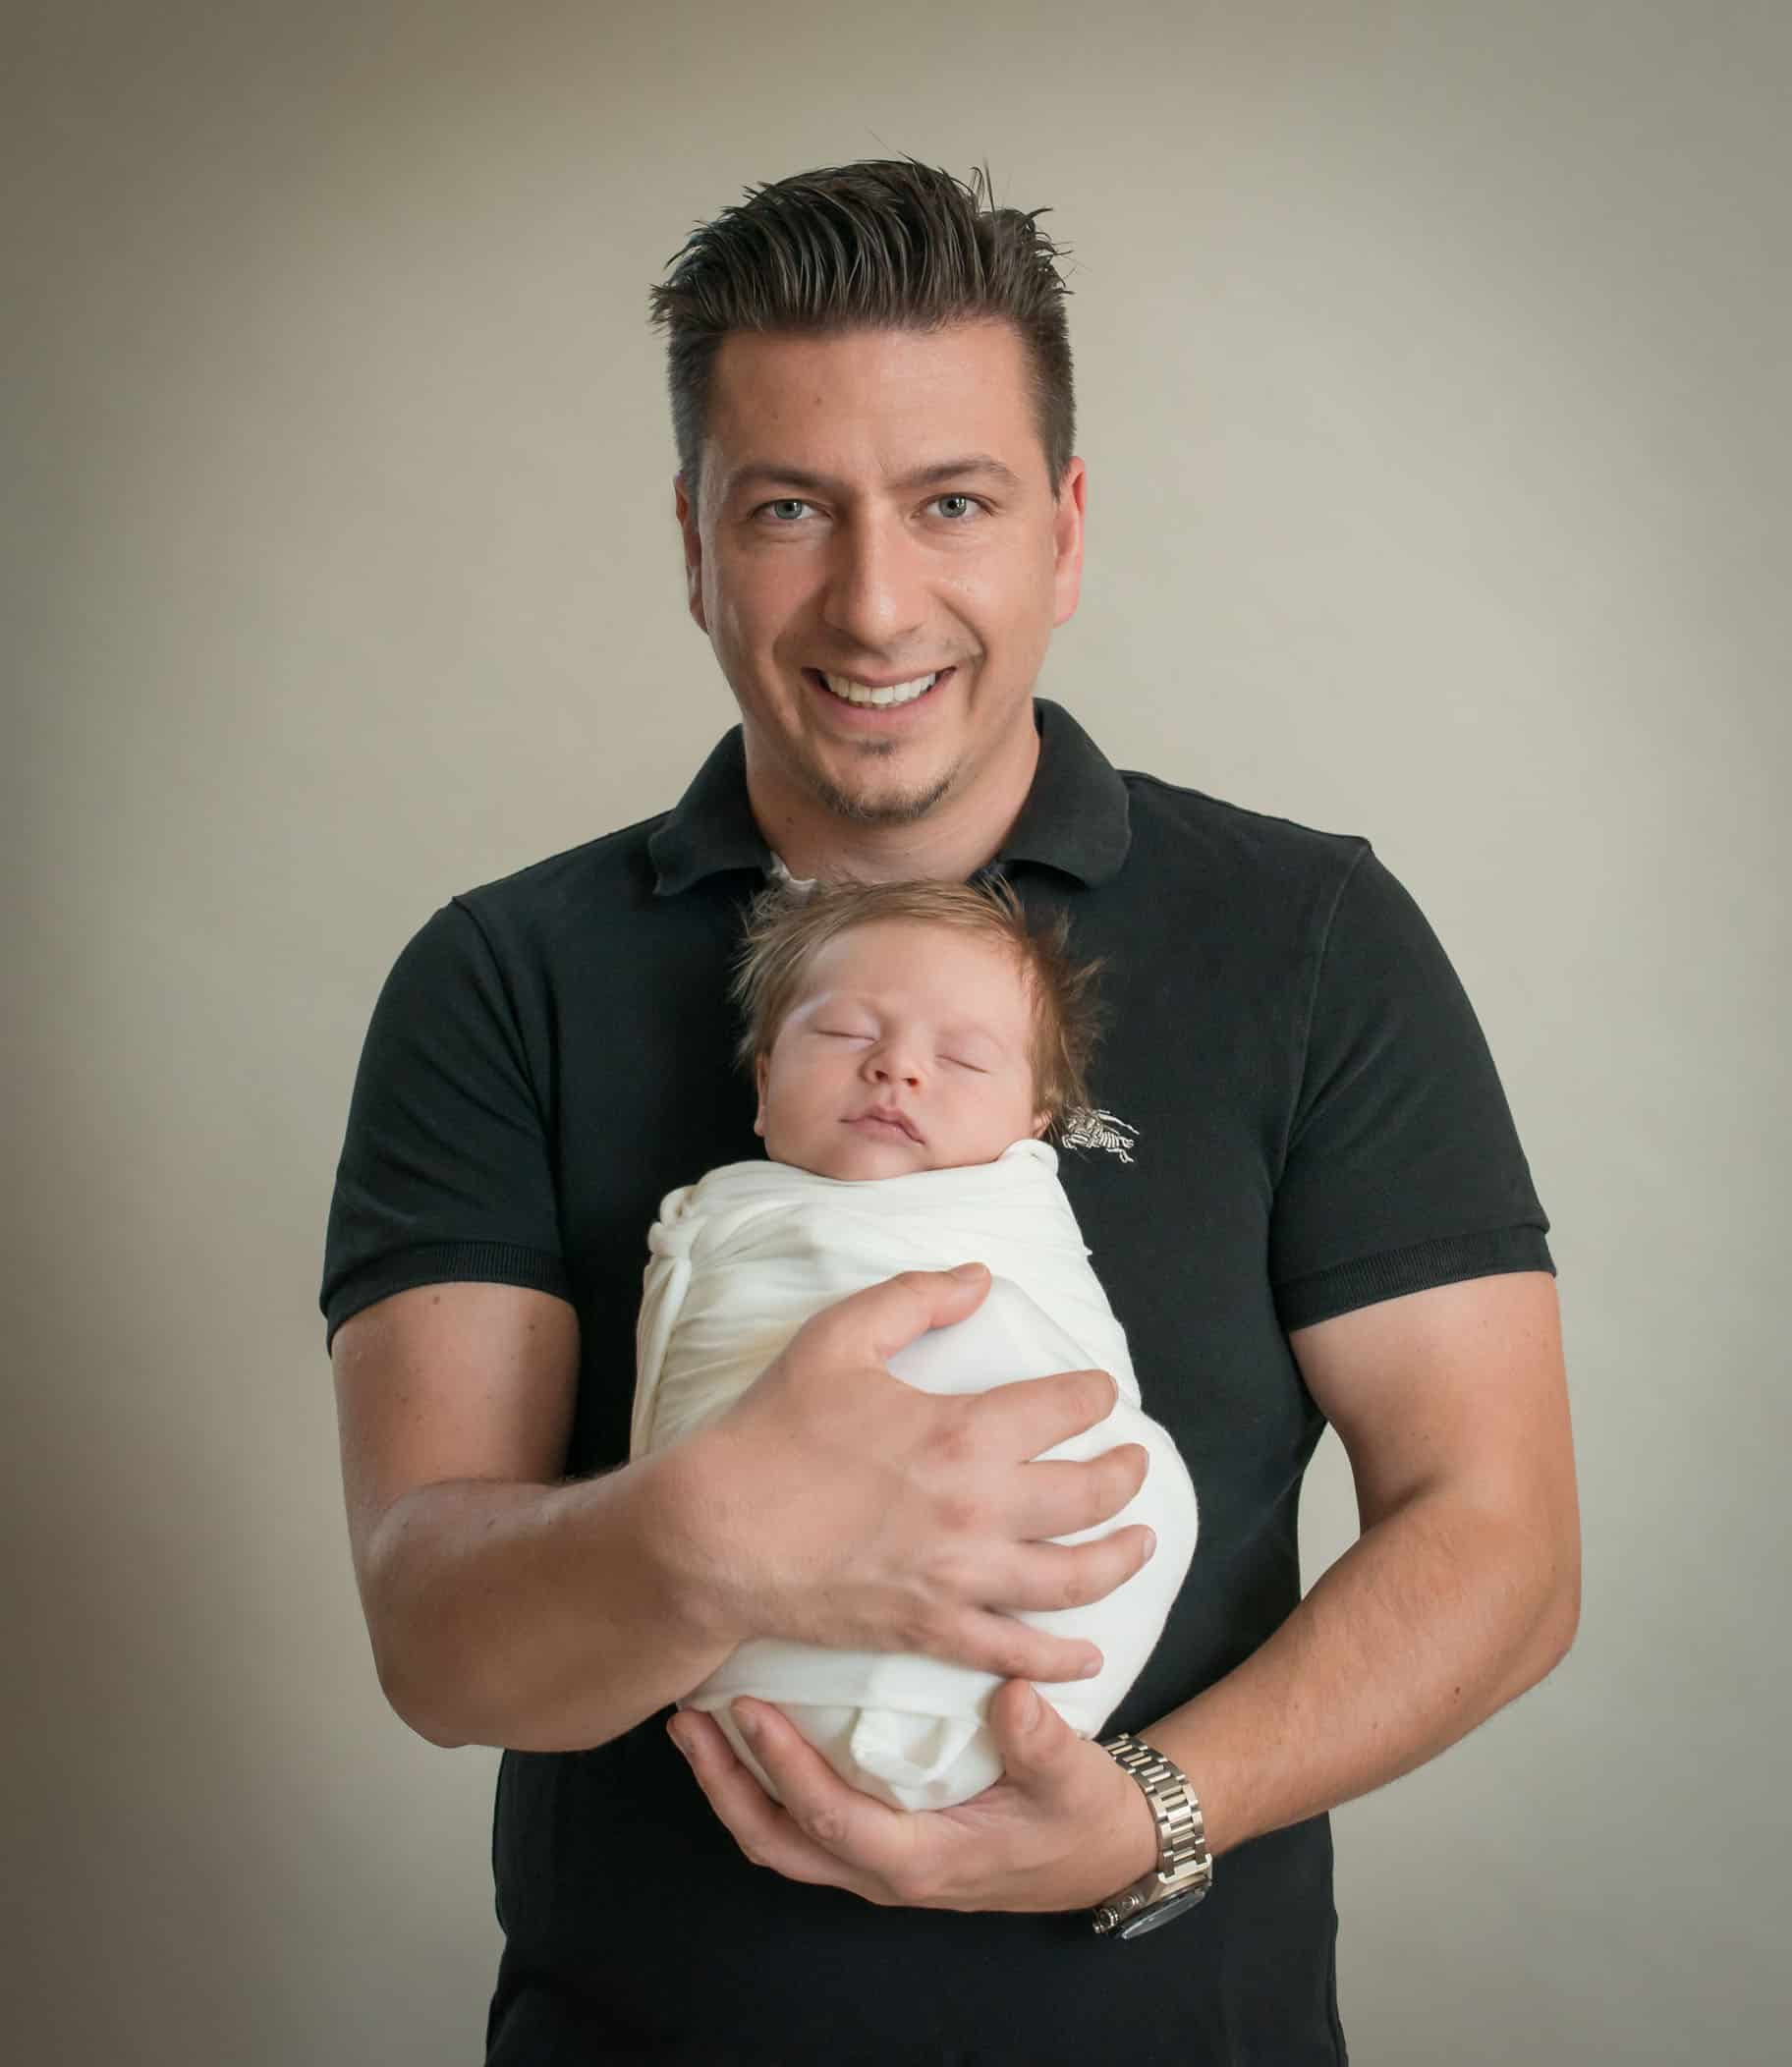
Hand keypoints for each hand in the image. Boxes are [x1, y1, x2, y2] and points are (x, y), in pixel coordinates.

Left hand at [667, 1680, 1159, 1913]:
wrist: (1103, 1854)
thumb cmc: (1082, 1816)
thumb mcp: (1074, 1778)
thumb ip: (1041, 1740)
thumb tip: (1010, 1694)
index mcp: (920, 1858)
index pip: (830, 1817)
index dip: (783, 1767)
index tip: (747, 1708)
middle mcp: (884, 1870)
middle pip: (777, 1841)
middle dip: (723, 1784)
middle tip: (688, 1720)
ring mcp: (875, 1862)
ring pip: (780, 1839)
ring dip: (732, 1785)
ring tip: (698, 1724)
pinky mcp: (877, 1841)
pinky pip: (800, 1824)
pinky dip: (763, 1784)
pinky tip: (751, 1734)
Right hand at [669, 1264, 1154, 1686]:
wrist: (715, 1533)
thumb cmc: (773, 1431)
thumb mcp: (838, 1337)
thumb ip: (916, 1300)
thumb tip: (980, 1277)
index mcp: (960, 1430)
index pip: (1062, 1408)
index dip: (1094, 1396)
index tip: (1103, 1393)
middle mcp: (977, 1507)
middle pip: (1088, 1496)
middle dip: (1126, 1475)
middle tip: (1138, 1464)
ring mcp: (959, 1577)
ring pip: (1073, 1579)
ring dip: (1121, 1561)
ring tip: (1142, 1543)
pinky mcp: (932, 1629)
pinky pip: (1016, 1653)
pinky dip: (1062, 1658)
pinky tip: (1088, 1656)